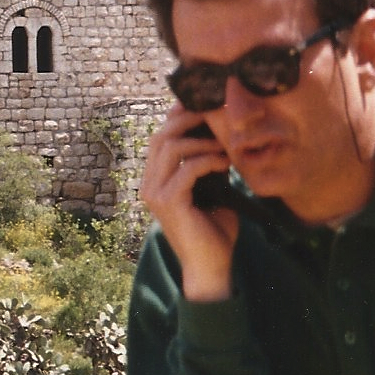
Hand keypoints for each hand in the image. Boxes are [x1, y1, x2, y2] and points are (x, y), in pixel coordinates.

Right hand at [141, 106, 239, 300]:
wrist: (210, 267)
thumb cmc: (213, 231)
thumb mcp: (212, 190)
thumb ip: (208, 166)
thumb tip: (221, 138)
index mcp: (155, 180)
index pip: (160, 138)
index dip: (178, 119)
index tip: (204, 107)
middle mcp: (149, 184)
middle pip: (161, 136)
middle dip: (187, 120)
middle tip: (215, 114)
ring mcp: (155, 193)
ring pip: (170, 148)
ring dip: (200, 140)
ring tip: (224, 143)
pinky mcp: (169, 203)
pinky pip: (187, 169)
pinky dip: (208, 160)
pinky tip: (225, 162)